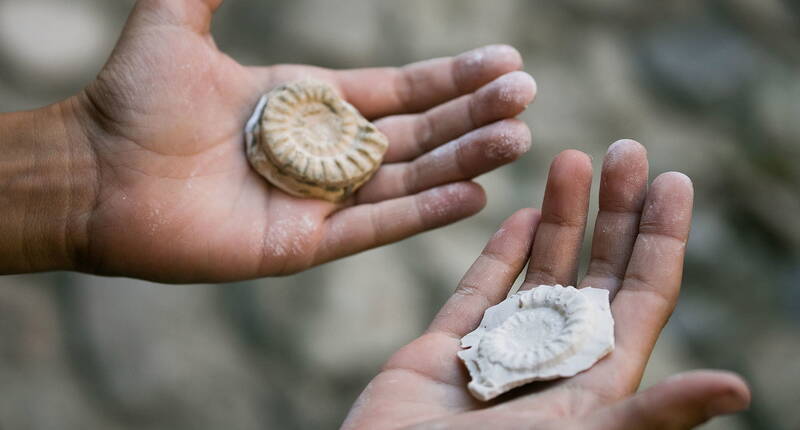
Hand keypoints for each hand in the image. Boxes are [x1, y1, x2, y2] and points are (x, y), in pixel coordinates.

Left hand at [66, 0, 534, 281]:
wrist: (93, 174)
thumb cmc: (129, 99)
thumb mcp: (175, 21)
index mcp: (309, 103)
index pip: (397, 90)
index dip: (451, 78)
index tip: (503, 61)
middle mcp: (323, 153)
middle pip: (416, 133)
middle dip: (473, 114)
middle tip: (528, 97)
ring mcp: (316, 201)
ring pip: (408, 178)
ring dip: (465, 159)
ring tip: (518, 139)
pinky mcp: (302, 244)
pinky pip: (375, 227)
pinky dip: (425, 212)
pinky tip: (475, 194)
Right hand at [343, 140, 749, 428]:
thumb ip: (653, 412)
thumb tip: (739, 386)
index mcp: (596, 377)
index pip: (645, 295)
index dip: (663, 238)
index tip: (675, 180)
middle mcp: (556, 356)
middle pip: (600, 269)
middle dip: (616, 210)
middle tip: (627, 149)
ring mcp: (503, 348)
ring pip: (541, 268)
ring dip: (562, 214)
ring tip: (571, 157)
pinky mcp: (452, 345)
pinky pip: (480, 287)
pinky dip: (501, 250)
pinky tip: (521, 212)